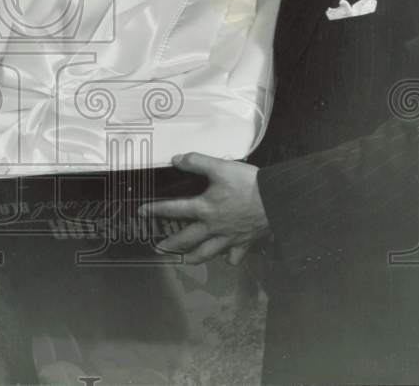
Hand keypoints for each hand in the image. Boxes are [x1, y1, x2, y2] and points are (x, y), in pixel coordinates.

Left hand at [138, 152, 268, 264]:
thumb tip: (176, 159)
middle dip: (170, 244)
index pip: (174, 209)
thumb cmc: (248, 183)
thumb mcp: (220, 167)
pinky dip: (228, 259)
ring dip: (194, 257)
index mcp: (204, 208)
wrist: (277, 200)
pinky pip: (233, 257)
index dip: (155, 210)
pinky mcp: (244, 243)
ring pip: (207, 253)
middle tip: (158, 248)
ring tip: (185, 260)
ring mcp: (228, 238)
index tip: (141, 212)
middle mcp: (213, 227)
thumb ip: (197, 162)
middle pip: (187, 239)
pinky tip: (225, 258)